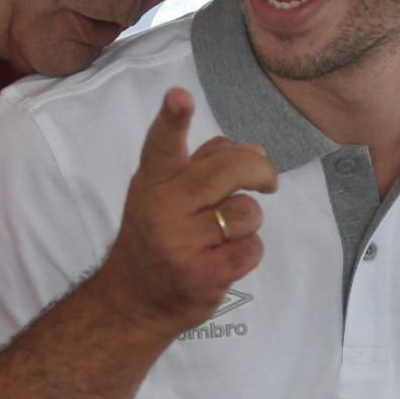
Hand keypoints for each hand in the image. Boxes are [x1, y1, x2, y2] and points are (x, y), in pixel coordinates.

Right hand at [92, 88, 276, 336]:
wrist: (131, 302)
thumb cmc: (155, 236)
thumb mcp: (163, 195)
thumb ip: (202, 167)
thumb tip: (256, 151)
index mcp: (153, 182)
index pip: (161, 145)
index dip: (173, 119)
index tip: (179, 97)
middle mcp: (163, 209)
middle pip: (228, 170)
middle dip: (259, 170)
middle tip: (267, 181)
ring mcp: (181, 244)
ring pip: (247, 212)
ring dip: (248, 221)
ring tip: (224, 233)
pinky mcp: (203, 275)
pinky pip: (251, 248)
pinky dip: (247, 251)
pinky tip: (224, 257)